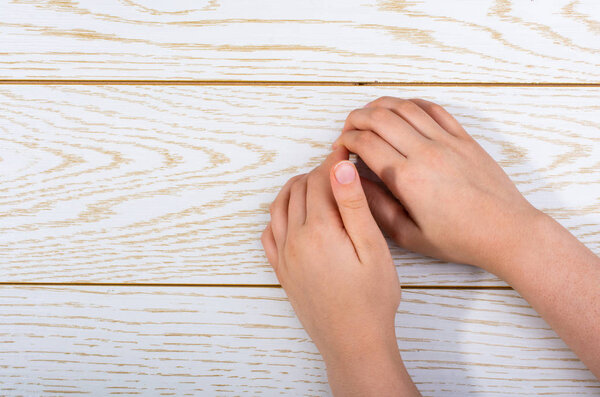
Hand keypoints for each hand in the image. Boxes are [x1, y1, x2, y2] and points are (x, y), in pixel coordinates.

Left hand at [261, 147, 418, 395]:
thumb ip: (353, 206)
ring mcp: (284, 256)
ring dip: (295, 189)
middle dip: (317, 172)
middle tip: (336, 166)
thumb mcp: (372, 248)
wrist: (353, 343)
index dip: (333, 161)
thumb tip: (339, 168)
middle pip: (299, 190)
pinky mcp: (282, 271)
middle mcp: (294, 239)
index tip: (345, 149)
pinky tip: (292, 216)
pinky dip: (278, 216)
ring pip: (279, 207)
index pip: (320, 180)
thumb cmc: (371, 299)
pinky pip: (269, 234)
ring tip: (315, 184)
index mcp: (319, 230)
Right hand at [333, 97, 540, 274]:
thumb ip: (376, 207)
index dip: (346, 140)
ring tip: (369, 114)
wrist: (506, 232)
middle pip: (380, 117)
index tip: (340, 147)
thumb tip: (355, 184)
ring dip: (380, 105)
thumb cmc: (459, 239)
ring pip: (405, 107)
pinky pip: (434, 109)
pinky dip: (412, 104)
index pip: (365, 142)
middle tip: (348, 128)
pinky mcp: (464, 138)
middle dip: (356, 118)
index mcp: (408, 178)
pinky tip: (402, 109)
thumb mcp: (409, 235)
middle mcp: (426, 153)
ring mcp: (447, 142)